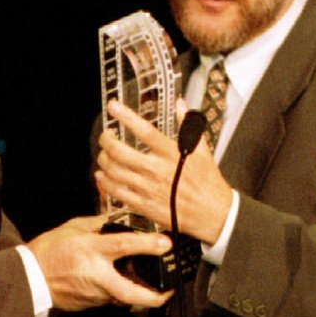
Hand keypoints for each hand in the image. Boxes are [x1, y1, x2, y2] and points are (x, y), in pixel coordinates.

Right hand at [27, 215, 173, 310]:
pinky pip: (112, 297)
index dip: (147, 244)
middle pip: (132, 292)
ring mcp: (94, 293)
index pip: (124, 246)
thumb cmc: (50, 250)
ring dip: (140, 292)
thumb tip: (120, 220)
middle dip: (155, 296)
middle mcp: (96, 274)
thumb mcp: (74, 227)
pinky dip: (122, 291)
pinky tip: (124, 283)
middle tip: (170, 290)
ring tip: (152, 283)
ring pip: (125, 297)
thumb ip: (99, 224)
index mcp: (91, 250)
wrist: (30, 277)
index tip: (166, 244)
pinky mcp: (91, 304)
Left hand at [95, 99, 233, 244]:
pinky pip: (117, 192)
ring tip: (103, 155)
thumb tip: (180, 102)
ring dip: (103, 161)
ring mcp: (148, 189)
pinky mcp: (144, 205)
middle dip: (106, 141)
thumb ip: (188, 124)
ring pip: (114, 171)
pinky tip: (102, 176)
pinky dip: (105, 182)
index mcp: (171, 153)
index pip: (144, 131)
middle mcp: (157, 170)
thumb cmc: (207, 180)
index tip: (113, 106)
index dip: (126, 117)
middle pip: (120, 152)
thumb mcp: (202, 150)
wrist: (213, 214)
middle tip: (105, 137)